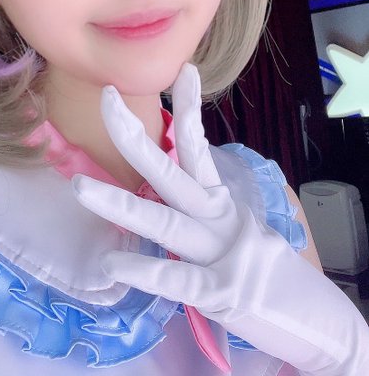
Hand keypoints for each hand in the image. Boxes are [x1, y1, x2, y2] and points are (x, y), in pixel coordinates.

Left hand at [73, 63, 368, 375]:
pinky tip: (112, 266)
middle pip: (173, 171)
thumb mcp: (231, 229)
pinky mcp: (221, 293)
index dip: (189, 109)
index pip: (199, 148)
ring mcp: (220, 253)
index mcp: (220, 200)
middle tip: (108, 98)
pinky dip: (145, 271)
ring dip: (120, 204)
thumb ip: (199, 210)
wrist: (314, 321)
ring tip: (79, 188)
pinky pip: (176, 279)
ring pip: (165, 222)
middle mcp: (219, 218)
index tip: (182, 71)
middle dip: (135, 137)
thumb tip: (163, 187)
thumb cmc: (262, 271)